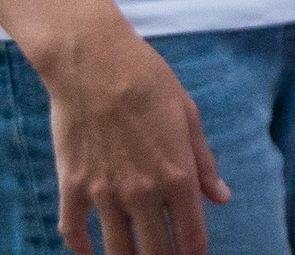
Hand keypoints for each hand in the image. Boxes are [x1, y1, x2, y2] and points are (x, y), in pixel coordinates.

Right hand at [37, 12, 229, 254]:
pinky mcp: (72, 185)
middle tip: (164, 254)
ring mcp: (105, 193)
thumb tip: (221, 197)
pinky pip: (73, 232)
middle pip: (156, 254)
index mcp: (178, 176)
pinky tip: (89, 251)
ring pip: (117, 252)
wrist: (93, 59)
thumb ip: (204, 162)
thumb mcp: (188, 114)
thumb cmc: (147, 78)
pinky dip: (81, 248)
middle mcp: (143, 193)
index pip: (191, 239)